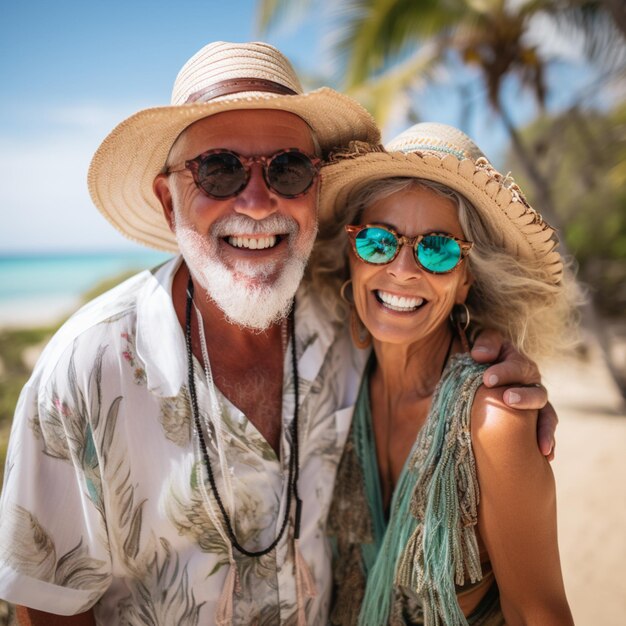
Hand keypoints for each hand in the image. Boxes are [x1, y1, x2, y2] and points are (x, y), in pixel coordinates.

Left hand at [471, 328, 556, 458]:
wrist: (479, 375)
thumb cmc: (481, 358)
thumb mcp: (483, 345)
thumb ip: (486, 344)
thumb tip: (480, 355)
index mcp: (519, 363)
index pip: (516, 365)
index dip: (504, 372)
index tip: (487, 379)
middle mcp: (531, 384)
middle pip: (535, 391)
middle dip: (524, 397)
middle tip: (508, 400)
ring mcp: (534, 404)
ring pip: (546, 414)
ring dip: (544, 428)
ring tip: (541, 445)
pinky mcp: (533, 421)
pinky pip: (544, 431)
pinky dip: (547, 442)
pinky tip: (546, 457)